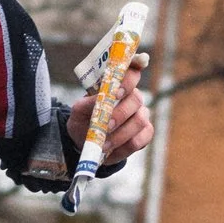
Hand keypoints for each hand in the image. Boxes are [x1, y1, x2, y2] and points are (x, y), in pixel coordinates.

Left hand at [64, 50, 154, 167]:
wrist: (86, 142)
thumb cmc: (84, 120)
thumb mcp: (78, 111)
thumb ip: (87, 103)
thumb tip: (98, 100)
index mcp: (118, 85)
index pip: (132, 72)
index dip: (128, 78)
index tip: (117, 90)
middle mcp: (133, 97)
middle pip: (136, 98)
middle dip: (120, 113)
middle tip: (106, 126)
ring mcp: (141, 114)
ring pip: (139, 121)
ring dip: (120, 135)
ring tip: (104, 144)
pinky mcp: (145, 133)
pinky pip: (142, 139)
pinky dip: (125, 147)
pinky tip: (112, 151)